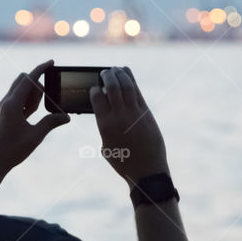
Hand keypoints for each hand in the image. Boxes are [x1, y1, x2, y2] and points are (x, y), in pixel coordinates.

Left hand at [0, 59, 69, 174]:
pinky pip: (18, 99)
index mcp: (12, 104)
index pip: (29, 79)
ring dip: (32, 95)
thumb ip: (51, 122)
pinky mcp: (4, 113)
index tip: (52, 62)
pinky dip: (27, 102)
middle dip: (37, 85)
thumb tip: (67, 116)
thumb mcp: (36, 136)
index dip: (41, 69)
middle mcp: (6, 102)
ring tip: (36, 112)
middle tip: (45, 100)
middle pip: (23, 80)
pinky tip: (32, 113)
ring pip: (21, 90)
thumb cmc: (12, 150)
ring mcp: (4, 107)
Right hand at [89, 67, 168, 184]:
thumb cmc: (124, 162)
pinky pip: (137, 91)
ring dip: (119, 74)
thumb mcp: (106, 147)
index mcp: (105, 126)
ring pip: (127, 85)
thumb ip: (104, 127)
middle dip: (106, 75)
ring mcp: (135, 113)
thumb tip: (104, 111)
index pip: (96, 97)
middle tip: (104, 72)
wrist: (147, 171)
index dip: (94, 89)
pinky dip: (131, 80)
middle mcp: (120, 116)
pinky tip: (126, 74)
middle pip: (112, 86)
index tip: (94, 87)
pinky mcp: (146, 113)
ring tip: (115, 69)